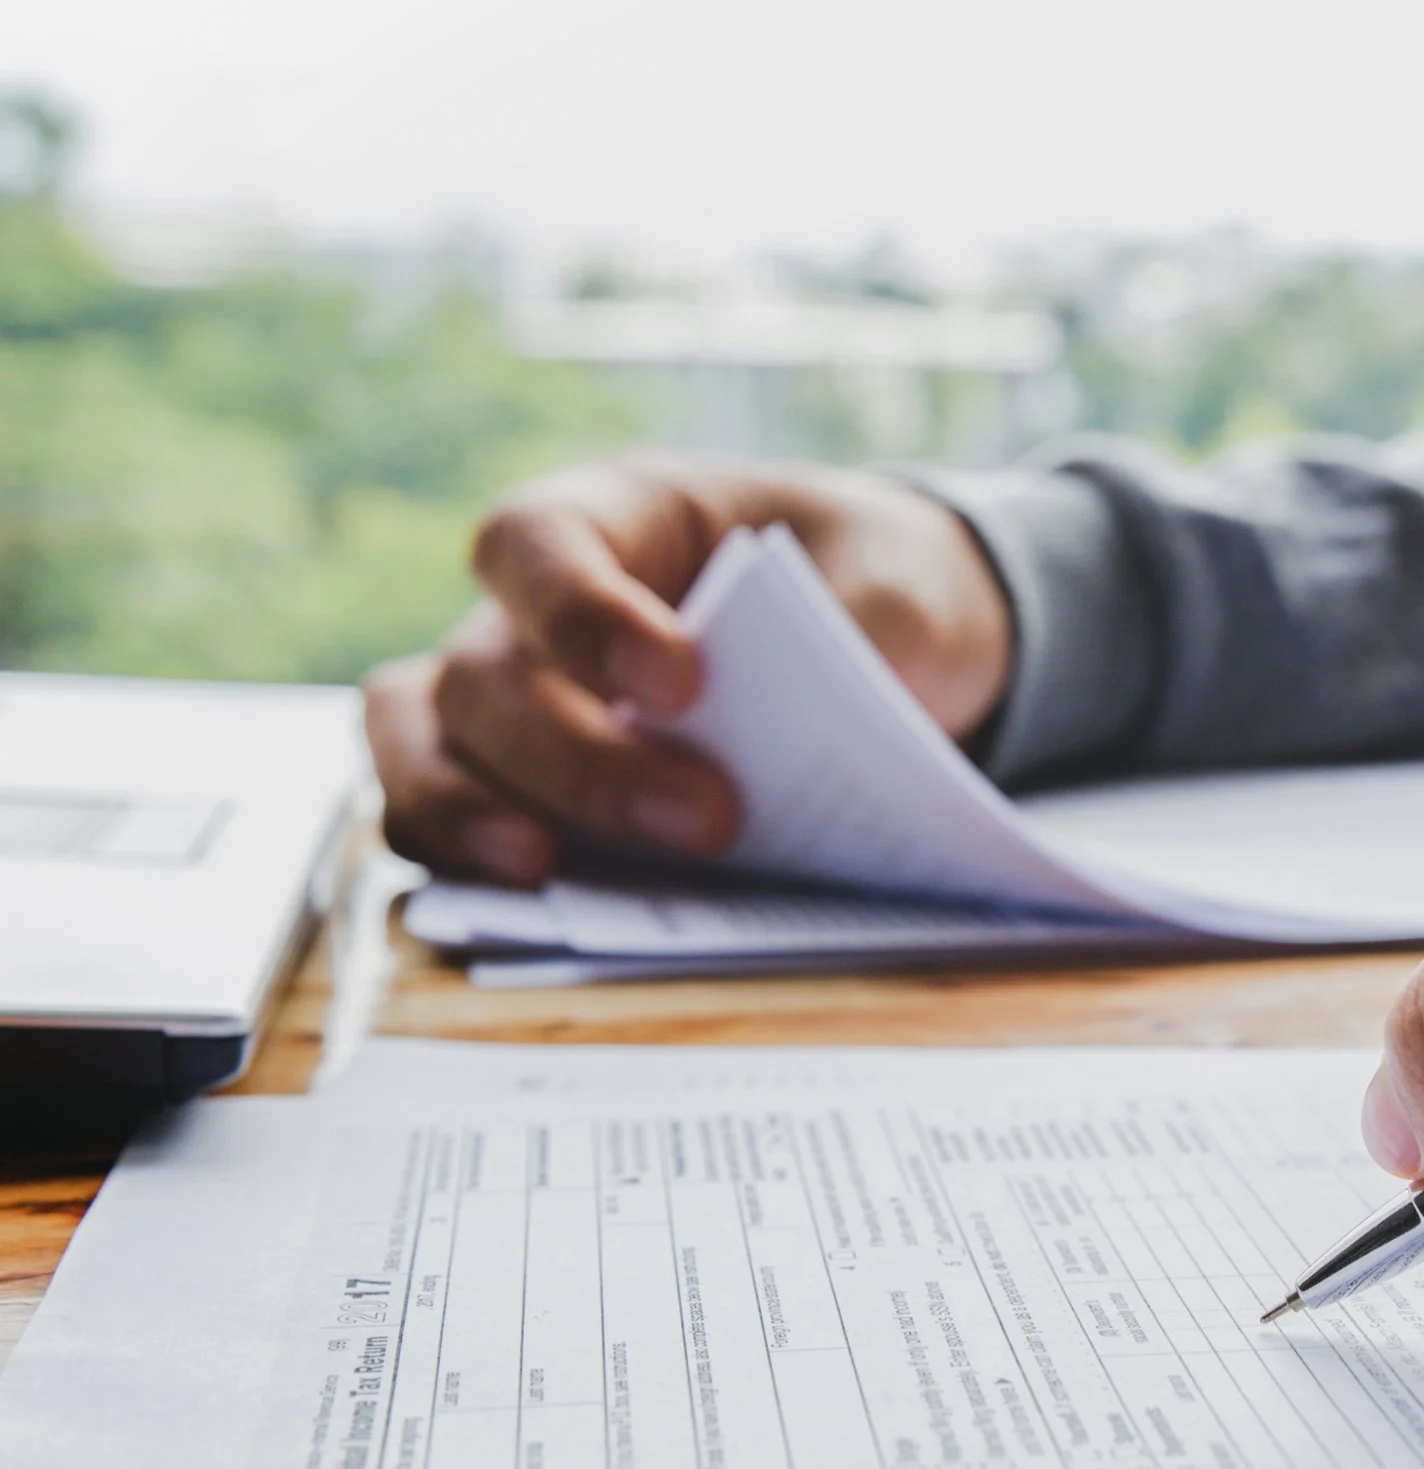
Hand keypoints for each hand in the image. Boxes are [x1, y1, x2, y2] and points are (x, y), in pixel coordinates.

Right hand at [364, 455, 1011, 883]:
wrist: (886, 633)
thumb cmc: (871, 582)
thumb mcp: (904, 584)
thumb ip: (870, 635)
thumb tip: (822, 724)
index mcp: (620, 513)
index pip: (537, 544)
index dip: (583, 616)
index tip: (683, 683)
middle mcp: (533, 607)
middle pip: (485, 674)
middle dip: (584, 759)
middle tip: (710, 821)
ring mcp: (513, 699)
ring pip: (423, 747)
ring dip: (474, 814)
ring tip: (548, 872)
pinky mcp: (521, 787)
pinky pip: (440, 818)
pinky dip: (467, 860)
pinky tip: (535, 904)